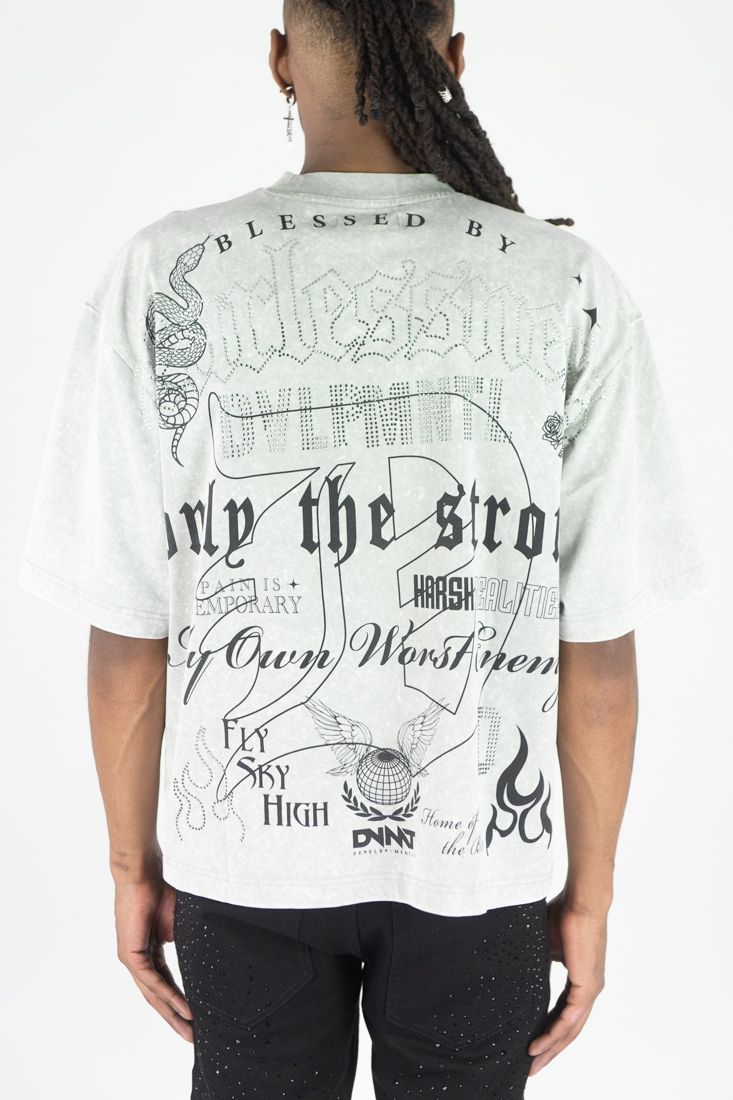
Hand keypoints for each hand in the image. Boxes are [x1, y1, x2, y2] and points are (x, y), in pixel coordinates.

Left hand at [114, 875, 193, 1041]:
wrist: (144, 875)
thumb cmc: (160, 891)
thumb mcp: (178, 924)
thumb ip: (184, 944)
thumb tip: (201, 958)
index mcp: (149, 951)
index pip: (164, 983)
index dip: (179, 1001)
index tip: (194, 1017)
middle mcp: (138, 959)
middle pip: (157, 996)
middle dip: (175, 1018)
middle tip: (192, 1037)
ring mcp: (132, 959)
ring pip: (154, 994)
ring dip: (172, 1014)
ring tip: (189, 1030)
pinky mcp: (131, 956)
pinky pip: (152, 981)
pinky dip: (168, 996)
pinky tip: (182, 1008)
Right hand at [527, 889, 607, 1074]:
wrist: (581, 901)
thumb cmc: (564, 913)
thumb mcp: (546, 945)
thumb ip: (539, 963)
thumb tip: (520, 971)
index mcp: (581, 979)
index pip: (564, 1013)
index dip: (548, 1030)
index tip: (531, 1043)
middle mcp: (589, 989)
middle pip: (569, 1029)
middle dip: (550, 1049)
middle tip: (532, 1066)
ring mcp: (590, 989)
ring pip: (571, 1029)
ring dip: (551, 1047)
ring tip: (533, 1061)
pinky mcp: (587, 986)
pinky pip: (570, 1018)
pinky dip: (554, 1033)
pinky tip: (541, 1044)